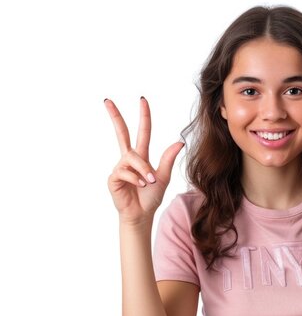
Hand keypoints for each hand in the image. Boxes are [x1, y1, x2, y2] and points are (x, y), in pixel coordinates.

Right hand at [105, 97, 183, 223]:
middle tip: (107, 100)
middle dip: (115, 116)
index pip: (142, 132)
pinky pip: (126, 171)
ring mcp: (120, 167)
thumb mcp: (163, 177)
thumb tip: (180, 141)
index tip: (142, 100)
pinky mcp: (113, 178)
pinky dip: (136, 178)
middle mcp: (129, 159)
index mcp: (141, 156)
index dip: (143, 117)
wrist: (142, 214)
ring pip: (132, 158)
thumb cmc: (151, 197)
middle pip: (121, 133)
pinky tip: (140, 185)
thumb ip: (168, 159)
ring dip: (143, 169)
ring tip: (148, 182)